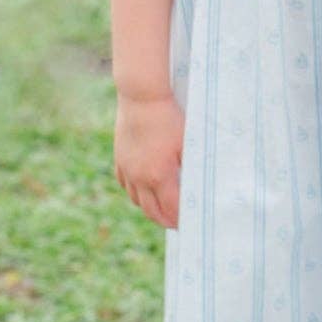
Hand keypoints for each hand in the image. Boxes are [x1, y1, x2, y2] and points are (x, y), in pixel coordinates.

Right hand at [114, 93, 183, 228]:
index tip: (190, 223)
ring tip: (162, 208)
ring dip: (149, 208)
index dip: (180, 220)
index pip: (171, 209)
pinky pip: (125, 184)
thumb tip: (202, 186)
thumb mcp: (189, 143)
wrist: (142, 97)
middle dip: (164, 220)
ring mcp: (127, 168)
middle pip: (151, 211)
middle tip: (177, 223)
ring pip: (136, 199)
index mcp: (159, 175)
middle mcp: (140, 177)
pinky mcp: (120, 158)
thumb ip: (192, 167)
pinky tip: (144, 189)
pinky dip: (135, 192)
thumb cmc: (170, 118)